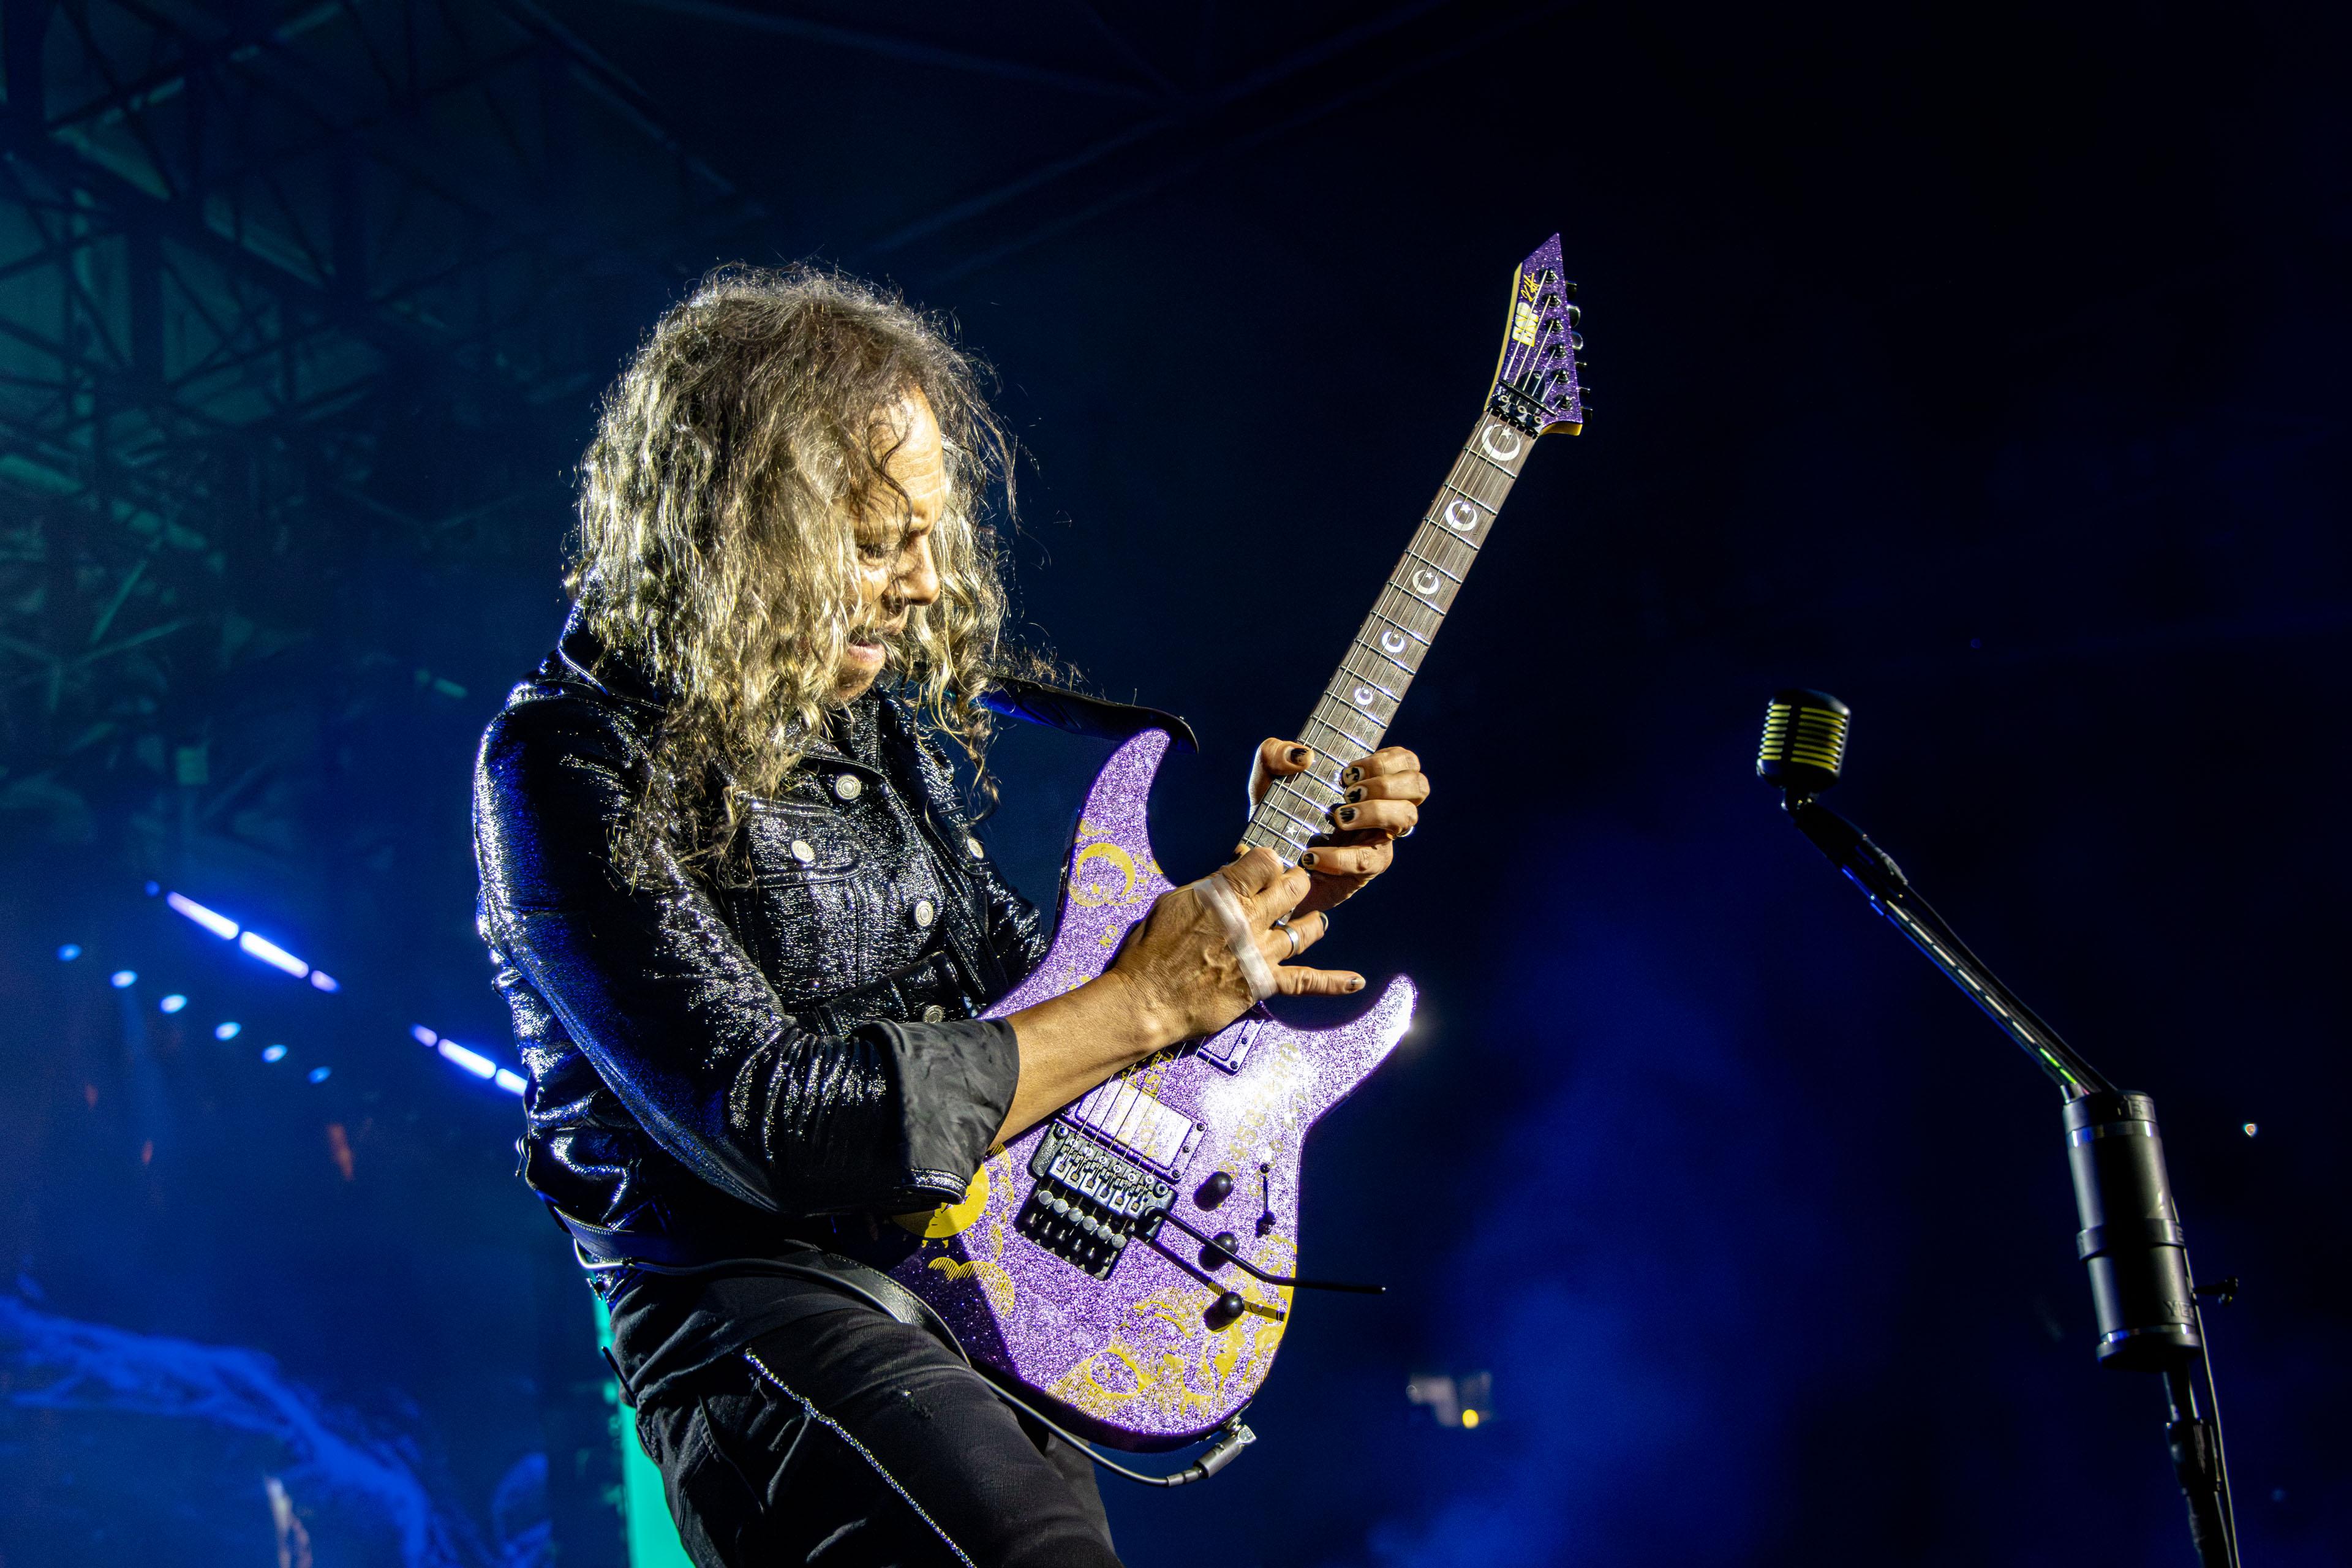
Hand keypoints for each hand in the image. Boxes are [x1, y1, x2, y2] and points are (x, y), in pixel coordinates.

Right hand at [1105, 846, 1361, 1046]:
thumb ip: (1209, 887)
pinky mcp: (1263, 983)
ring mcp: (1261, 952)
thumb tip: (1232, 874)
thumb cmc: (1151, 949)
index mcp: (1225, 894)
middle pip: (1293, 888)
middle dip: (1295, 883)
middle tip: (1291, 887)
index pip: (1266, 860)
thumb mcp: (1173, 903)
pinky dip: (1333, 982)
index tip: (1261, 866)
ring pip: (1304, 929)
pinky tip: (1355, 980)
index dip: (1267, 860)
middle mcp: (1250, 919)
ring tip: (1314, 921)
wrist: (1147, 999)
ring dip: (1311, 923)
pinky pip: (1306, 981)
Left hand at [1250, 739, 1427, 915]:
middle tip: (1348, 791)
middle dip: (1386, 782)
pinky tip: (1312, 855)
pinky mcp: (1366, 868)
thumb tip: (1305, 756)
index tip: (1349, 771)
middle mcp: (1382, 807)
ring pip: (1407, 817)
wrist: (1269, 861)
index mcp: (1369, 781)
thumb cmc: (1276, 812)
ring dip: (1375, 810)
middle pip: (1419, 785)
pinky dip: (1340, 856)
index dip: (1388, 760)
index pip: (1407, 761)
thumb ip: (1275, 753)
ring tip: (1338, 817)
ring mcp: (1379, 837)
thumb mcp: (1268, 777)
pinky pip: (1368, 859)